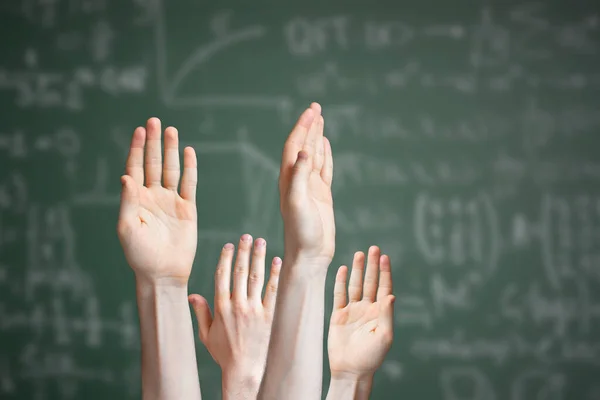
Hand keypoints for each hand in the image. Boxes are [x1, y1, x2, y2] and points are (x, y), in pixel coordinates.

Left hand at [117, 118, 197, 283]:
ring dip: (171, 150)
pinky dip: (190, 168)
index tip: (140, 130)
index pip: (135, 168)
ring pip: (171, 169)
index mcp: (135, 200)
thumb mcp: (127, 227)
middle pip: (153, 163)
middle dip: (153, 142)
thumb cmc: (140, 255)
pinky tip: (189, 152)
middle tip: (155, 121)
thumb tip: (126, 176)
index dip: (137, 149)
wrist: (163, 274)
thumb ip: (128, 201)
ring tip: (171, 130)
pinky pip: (189, 184)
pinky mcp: (188, 209)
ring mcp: (171, 201)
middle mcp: (153, 197)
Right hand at [189, 235, 280, 390]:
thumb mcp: (207, 335)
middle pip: (240, 272)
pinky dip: (275, 274)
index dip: (226, 258)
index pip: (222, 276)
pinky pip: (272, 291)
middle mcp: (237, 305)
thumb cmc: (224, 354)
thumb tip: (192, 295)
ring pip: (256, 277)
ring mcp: (254, 309)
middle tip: (247, 236)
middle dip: (243, 251)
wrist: (244, 370)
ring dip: (259, 257)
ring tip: (261, 241)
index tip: (229, 245)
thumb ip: (200, 313)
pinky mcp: (269, 315)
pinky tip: (277, 261)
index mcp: (221, 307)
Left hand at [279, 102, 334, 265]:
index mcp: (289, 179)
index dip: (302, 127)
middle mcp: (297, 180)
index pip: (294, 146)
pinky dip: (324, 155)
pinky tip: (325, 145)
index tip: (312, 111)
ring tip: (320, 119)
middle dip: (309, 126)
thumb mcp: (298, 204)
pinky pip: (323, 169)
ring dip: (316, 137)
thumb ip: (299, 178)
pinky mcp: (321, 195)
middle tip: (316, 107)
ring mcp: (310, 187)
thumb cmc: (301, 233)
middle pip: (302, 146)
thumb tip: (302, 152)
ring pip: (313, 155)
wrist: (309, 255)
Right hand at [328, 246, 394, 379]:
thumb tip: (391, 295)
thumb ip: (386, 314)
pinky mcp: (338, 315)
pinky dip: (341, 281)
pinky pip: (339, 294)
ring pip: (356, 285)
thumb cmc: (370, 357)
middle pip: (371, 282)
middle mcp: (367, 309)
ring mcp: (352, 311)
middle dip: (373, 266)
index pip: (384, 288)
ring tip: (360, 254)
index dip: (385, 272)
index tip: (385, 257)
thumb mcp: (384, 336)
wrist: (350, 370)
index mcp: (380, 313)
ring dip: (358, 270)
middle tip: (374, 248)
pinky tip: (344, 269)